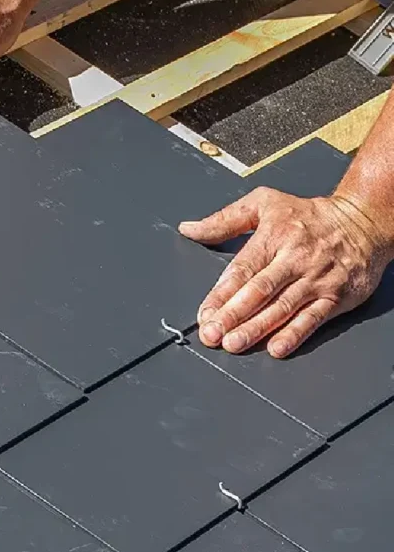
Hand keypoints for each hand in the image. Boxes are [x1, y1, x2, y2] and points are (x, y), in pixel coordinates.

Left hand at [179, 187, 393, 358]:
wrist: (363, 221)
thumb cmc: (308, 215)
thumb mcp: (264, 204)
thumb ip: (224, 220)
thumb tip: (189, 229)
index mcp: (273, 236)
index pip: (241, 269)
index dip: (220, 294)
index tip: (204, 313)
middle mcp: (294, 259)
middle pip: (259, 291)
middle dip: (233, 315)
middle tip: (212, 334)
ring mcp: (316, 279)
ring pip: (282, 307)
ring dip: (256, 328)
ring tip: (234, 343)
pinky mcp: (336, 296)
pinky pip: (313, 318)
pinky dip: (295, 334)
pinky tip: (276, 347)